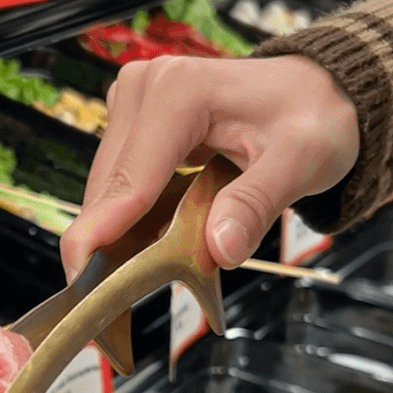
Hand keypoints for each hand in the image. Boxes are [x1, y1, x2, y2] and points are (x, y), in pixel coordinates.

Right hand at [59, 54, 359, 277]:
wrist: (314, 92)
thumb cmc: (311, 117)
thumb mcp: (302, 160)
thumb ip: (257, 203)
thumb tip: (219, 249)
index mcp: (178, 93)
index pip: (127, 183)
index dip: (98, 238)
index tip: (78, 285)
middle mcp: (145, 89)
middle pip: (107, 192)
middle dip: (107, 248)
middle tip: (119, 303)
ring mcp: (133, 104)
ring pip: (104, 193)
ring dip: (115, 237)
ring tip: (138, 275)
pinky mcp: (131, 123)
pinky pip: (116, 186)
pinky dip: (125, 222)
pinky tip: (141, 247)